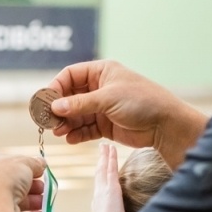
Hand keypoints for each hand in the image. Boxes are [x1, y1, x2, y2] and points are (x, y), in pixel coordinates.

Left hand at [0, 151, 45, 211]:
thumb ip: (34, 163)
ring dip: (31, 202)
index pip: (0, 163)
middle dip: (29, 186)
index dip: (20, 167)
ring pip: (9, 201)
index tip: (35, 171)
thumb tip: (41, 163)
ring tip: (43, 202)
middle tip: (42, 187)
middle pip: (7, 184)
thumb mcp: (23, 162)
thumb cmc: (2, 177)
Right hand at [47, 60, 208, 161]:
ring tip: (58, 132)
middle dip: (59, 109)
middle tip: (48, 121)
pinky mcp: (105, 125)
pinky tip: (70, 139)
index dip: (56, 87)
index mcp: (101, 72)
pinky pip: (85, 129)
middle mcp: (99, 88)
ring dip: (66, 123)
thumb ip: (80, 104)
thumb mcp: (108, 98)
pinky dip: (77, 134)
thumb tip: (55, 107)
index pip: (70, 75)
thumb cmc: (141, 102)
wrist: (165, 124)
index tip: (46, 102)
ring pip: (76, 115)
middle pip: (70, 97)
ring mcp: (102, 107)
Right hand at [92, 142, 125, 211]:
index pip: (99, 186)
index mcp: (98, 205)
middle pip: (98, 174)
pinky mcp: (111, 189)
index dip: (99, 175)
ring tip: (105, 145)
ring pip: (103, 169)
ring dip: (104, 156)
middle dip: (100, 161)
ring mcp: (103, 191)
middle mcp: (98, 196)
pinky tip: (111, 149)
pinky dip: (110, 158)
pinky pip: (110, 169)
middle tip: (101, 149)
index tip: (100, 167)